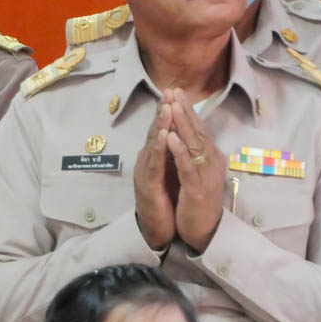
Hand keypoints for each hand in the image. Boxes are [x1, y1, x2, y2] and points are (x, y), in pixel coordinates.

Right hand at [132, 99, 179, 251]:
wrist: (155, 230)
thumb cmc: (164, 203)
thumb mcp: (168, 175)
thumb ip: (169, 157)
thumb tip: (175, 138)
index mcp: (155, 159)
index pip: (161, 131)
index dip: (166, 112)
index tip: (174, 93)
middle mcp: (147, 162)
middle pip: (155, 133)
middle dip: (162, 111)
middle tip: (168, 91)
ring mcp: (145, 173)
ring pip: (153, 145)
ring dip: (160, 125)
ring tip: (167, 107)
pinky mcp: (148, 186)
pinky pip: (154, 165)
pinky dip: (159, 149)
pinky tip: (163, 137)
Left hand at [167, 93, 225, 251]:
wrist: (204, 230)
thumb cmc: (197, 199)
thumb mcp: (195, 172)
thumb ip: (193, 153)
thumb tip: (186, 133)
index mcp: (210, 157)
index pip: (198, 129)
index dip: (187, 110)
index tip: (176, 91)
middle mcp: (211, 162)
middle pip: (197, 132)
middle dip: (185, 110)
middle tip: (175, 90)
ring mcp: (205, 175)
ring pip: (194, 145)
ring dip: (183, 124)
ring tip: (173, 106)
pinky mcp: (198, 189)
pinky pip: (187, 167)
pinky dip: (179, 151)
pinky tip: (170, 137)